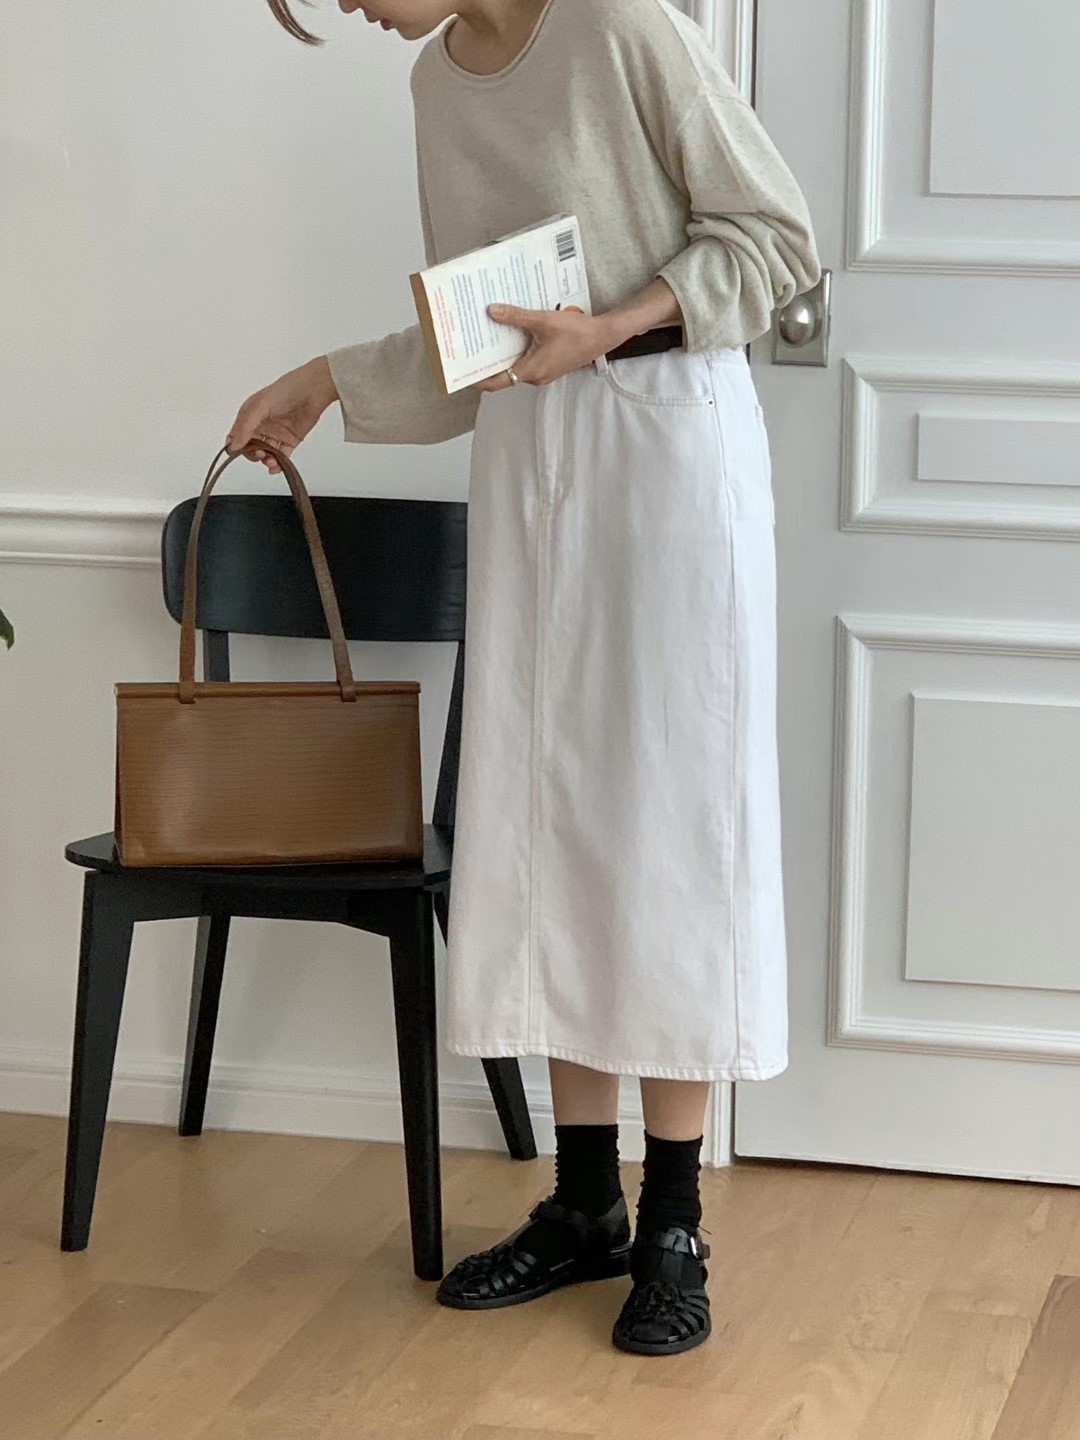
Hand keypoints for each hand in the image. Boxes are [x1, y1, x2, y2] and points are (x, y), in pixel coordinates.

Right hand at [225, 357, 338, 472]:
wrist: (314, 390)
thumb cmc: (287, 390)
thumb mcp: (260, 406)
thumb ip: (245, 427)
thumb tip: (233, 446)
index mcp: (250, 414)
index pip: (237, 435)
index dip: (236, 446)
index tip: (239, 452)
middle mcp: (262, 424)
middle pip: (251, 447)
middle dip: (253, 454)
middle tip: (260, 454)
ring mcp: (276, 433)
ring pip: (266, 453)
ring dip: (266, 460)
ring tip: (270, 461)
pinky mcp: (290, 440)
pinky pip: (281, 456)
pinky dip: (278, 464)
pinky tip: (276, 467)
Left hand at [473, 304, 616, 392]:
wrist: (603, 336)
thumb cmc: (577, 331)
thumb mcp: (543, 320)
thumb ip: (516, 317)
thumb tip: (491, 311)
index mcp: (531, 371)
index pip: (496, 382)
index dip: (477, 379)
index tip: (462, 371)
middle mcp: (535, 377)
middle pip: (503, 375)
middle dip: (487, 363)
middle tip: (470, 349)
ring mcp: (543, 373)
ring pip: (515, 367)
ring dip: (502, 356)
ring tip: (486, 339)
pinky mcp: (549, 366)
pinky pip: (526, 362)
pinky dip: (516, 352)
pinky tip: (511, 335)